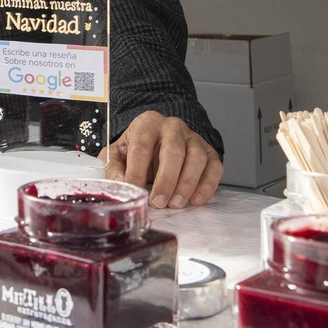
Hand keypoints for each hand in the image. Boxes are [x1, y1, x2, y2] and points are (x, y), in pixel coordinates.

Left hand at [101, 111, 222, 208]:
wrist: (157, 142)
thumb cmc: (136, 149)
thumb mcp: (117, 154)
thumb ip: (114, 168)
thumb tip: (121, 183)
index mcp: (147, 124)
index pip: (141, 147)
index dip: (137, 171)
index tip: (134, 191)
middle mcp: (172, 127)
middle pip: (173, 151)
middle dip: (166, 180)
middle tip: (158, 202)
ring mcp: (193, 138)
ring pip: (197, 158)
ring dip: (187, 184)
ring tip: (176, 203)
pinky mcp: (209, 152)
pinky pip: (214, 167)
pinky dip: (207, 185)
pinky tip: (196, 200)